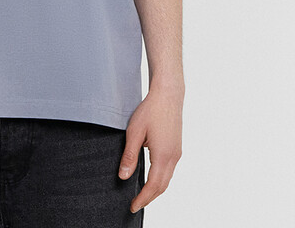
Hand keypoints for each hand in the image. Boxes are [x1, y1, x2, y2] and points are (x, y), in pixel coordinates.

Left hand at [118, 84, 183, 213]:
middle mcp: (173, 157)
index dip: (143, 199)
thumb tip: (123, 176)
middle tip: (135, 204)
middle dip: (149, 198)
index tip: (132, 206)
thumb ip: (129, 156)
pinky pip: (169, 170)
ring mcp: (177, 152)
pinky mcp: (176, 147)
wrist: (168, 95)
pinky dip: (160, 179)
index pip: (153, 186)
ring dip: (155, 189)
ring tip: (142, 194)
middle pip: (162, 186)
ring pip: (167, 179)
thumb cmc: (151, 110)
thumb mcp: (134, 132)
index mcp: (163, 156)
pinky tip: (151, 178)